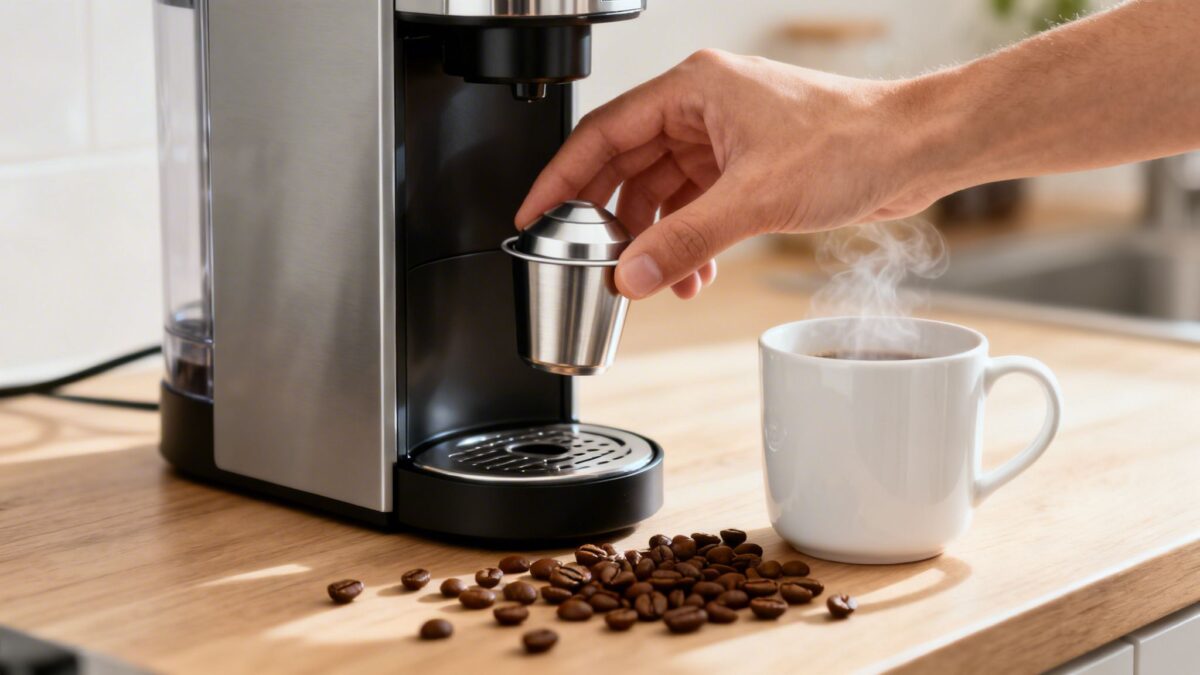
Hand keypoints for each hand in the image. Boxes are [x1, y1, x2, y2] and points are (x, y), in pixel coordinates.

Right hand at [515, 49, 935, 299]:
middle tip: (588, 260)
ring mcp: (724, 138)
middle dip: (610, 220)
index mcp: (693, 89)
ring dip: (655, 240)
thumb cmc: (853, 142)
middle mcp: (703, 108)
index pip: (603, 132)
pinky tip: (692, 274)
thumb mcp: (755, 198)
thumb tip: (630, 273)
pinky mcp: (747, 166)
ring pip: (662, 192)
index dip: (561, 177)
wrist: (916, 151)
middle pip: (627, 166)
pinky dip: (688, 241)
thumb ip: (685, 240)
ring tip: (652, 280)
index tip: (533, 214)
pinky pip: (695, 206)